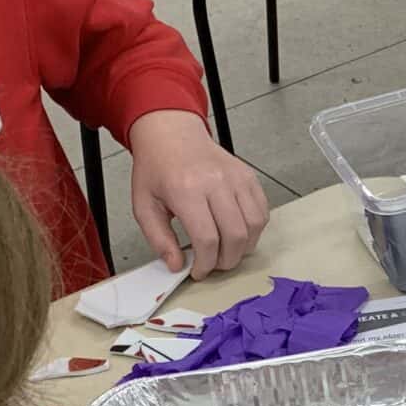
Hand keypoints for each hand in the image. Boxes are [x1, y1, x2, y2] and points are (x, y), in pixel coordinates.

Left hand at [127, 109, 269, 278]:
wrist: (172, 134)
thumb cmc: (157, 168)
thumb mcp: (143, 205)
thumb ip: (159, 239)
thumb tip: (177, 265)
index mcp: (186, 190)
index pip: (207, 239)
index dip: (206, 263)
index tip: (199, 271)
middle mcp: (215, 182)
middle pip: (235, 235)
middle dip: (226, 260)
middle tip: (214, 264)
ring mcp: (236, 178)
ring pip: (253, 225)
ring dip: (244, 247)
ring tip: (227, 251)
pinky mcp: (248, 176)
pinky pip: (262, 211)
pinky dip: (254, 230)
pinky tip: (238, 233)